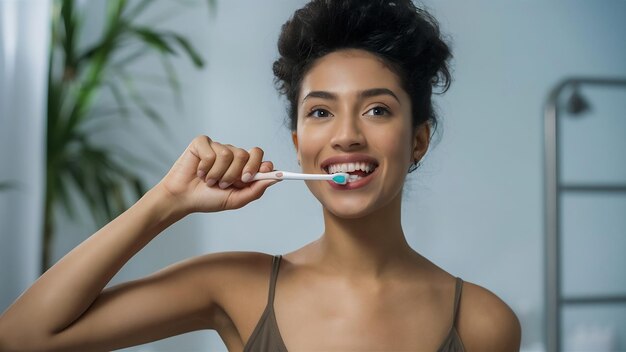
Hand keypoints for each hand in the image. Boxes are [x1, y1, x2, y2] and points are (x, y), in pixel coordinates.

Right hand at [156, 135, 278, 213]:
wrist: (183, 198)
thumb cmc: (208, 199)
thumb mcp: (235, 199)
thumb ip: (256, 190)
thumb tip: (276, 178)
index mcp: (242, 166)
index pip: (258, 156)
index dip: (260, 165)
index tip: (253, 176)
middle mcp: (232, 154)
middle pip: (246, 154)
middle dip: (236, 173)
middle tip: (226, 184)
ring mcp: (217, 147)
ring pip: (228, 154)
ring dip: (218, 174)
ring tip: (209, 181)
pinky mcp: (202, 143)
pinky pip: (211, 152)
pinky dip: (205, 168)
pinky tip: (199, 172)